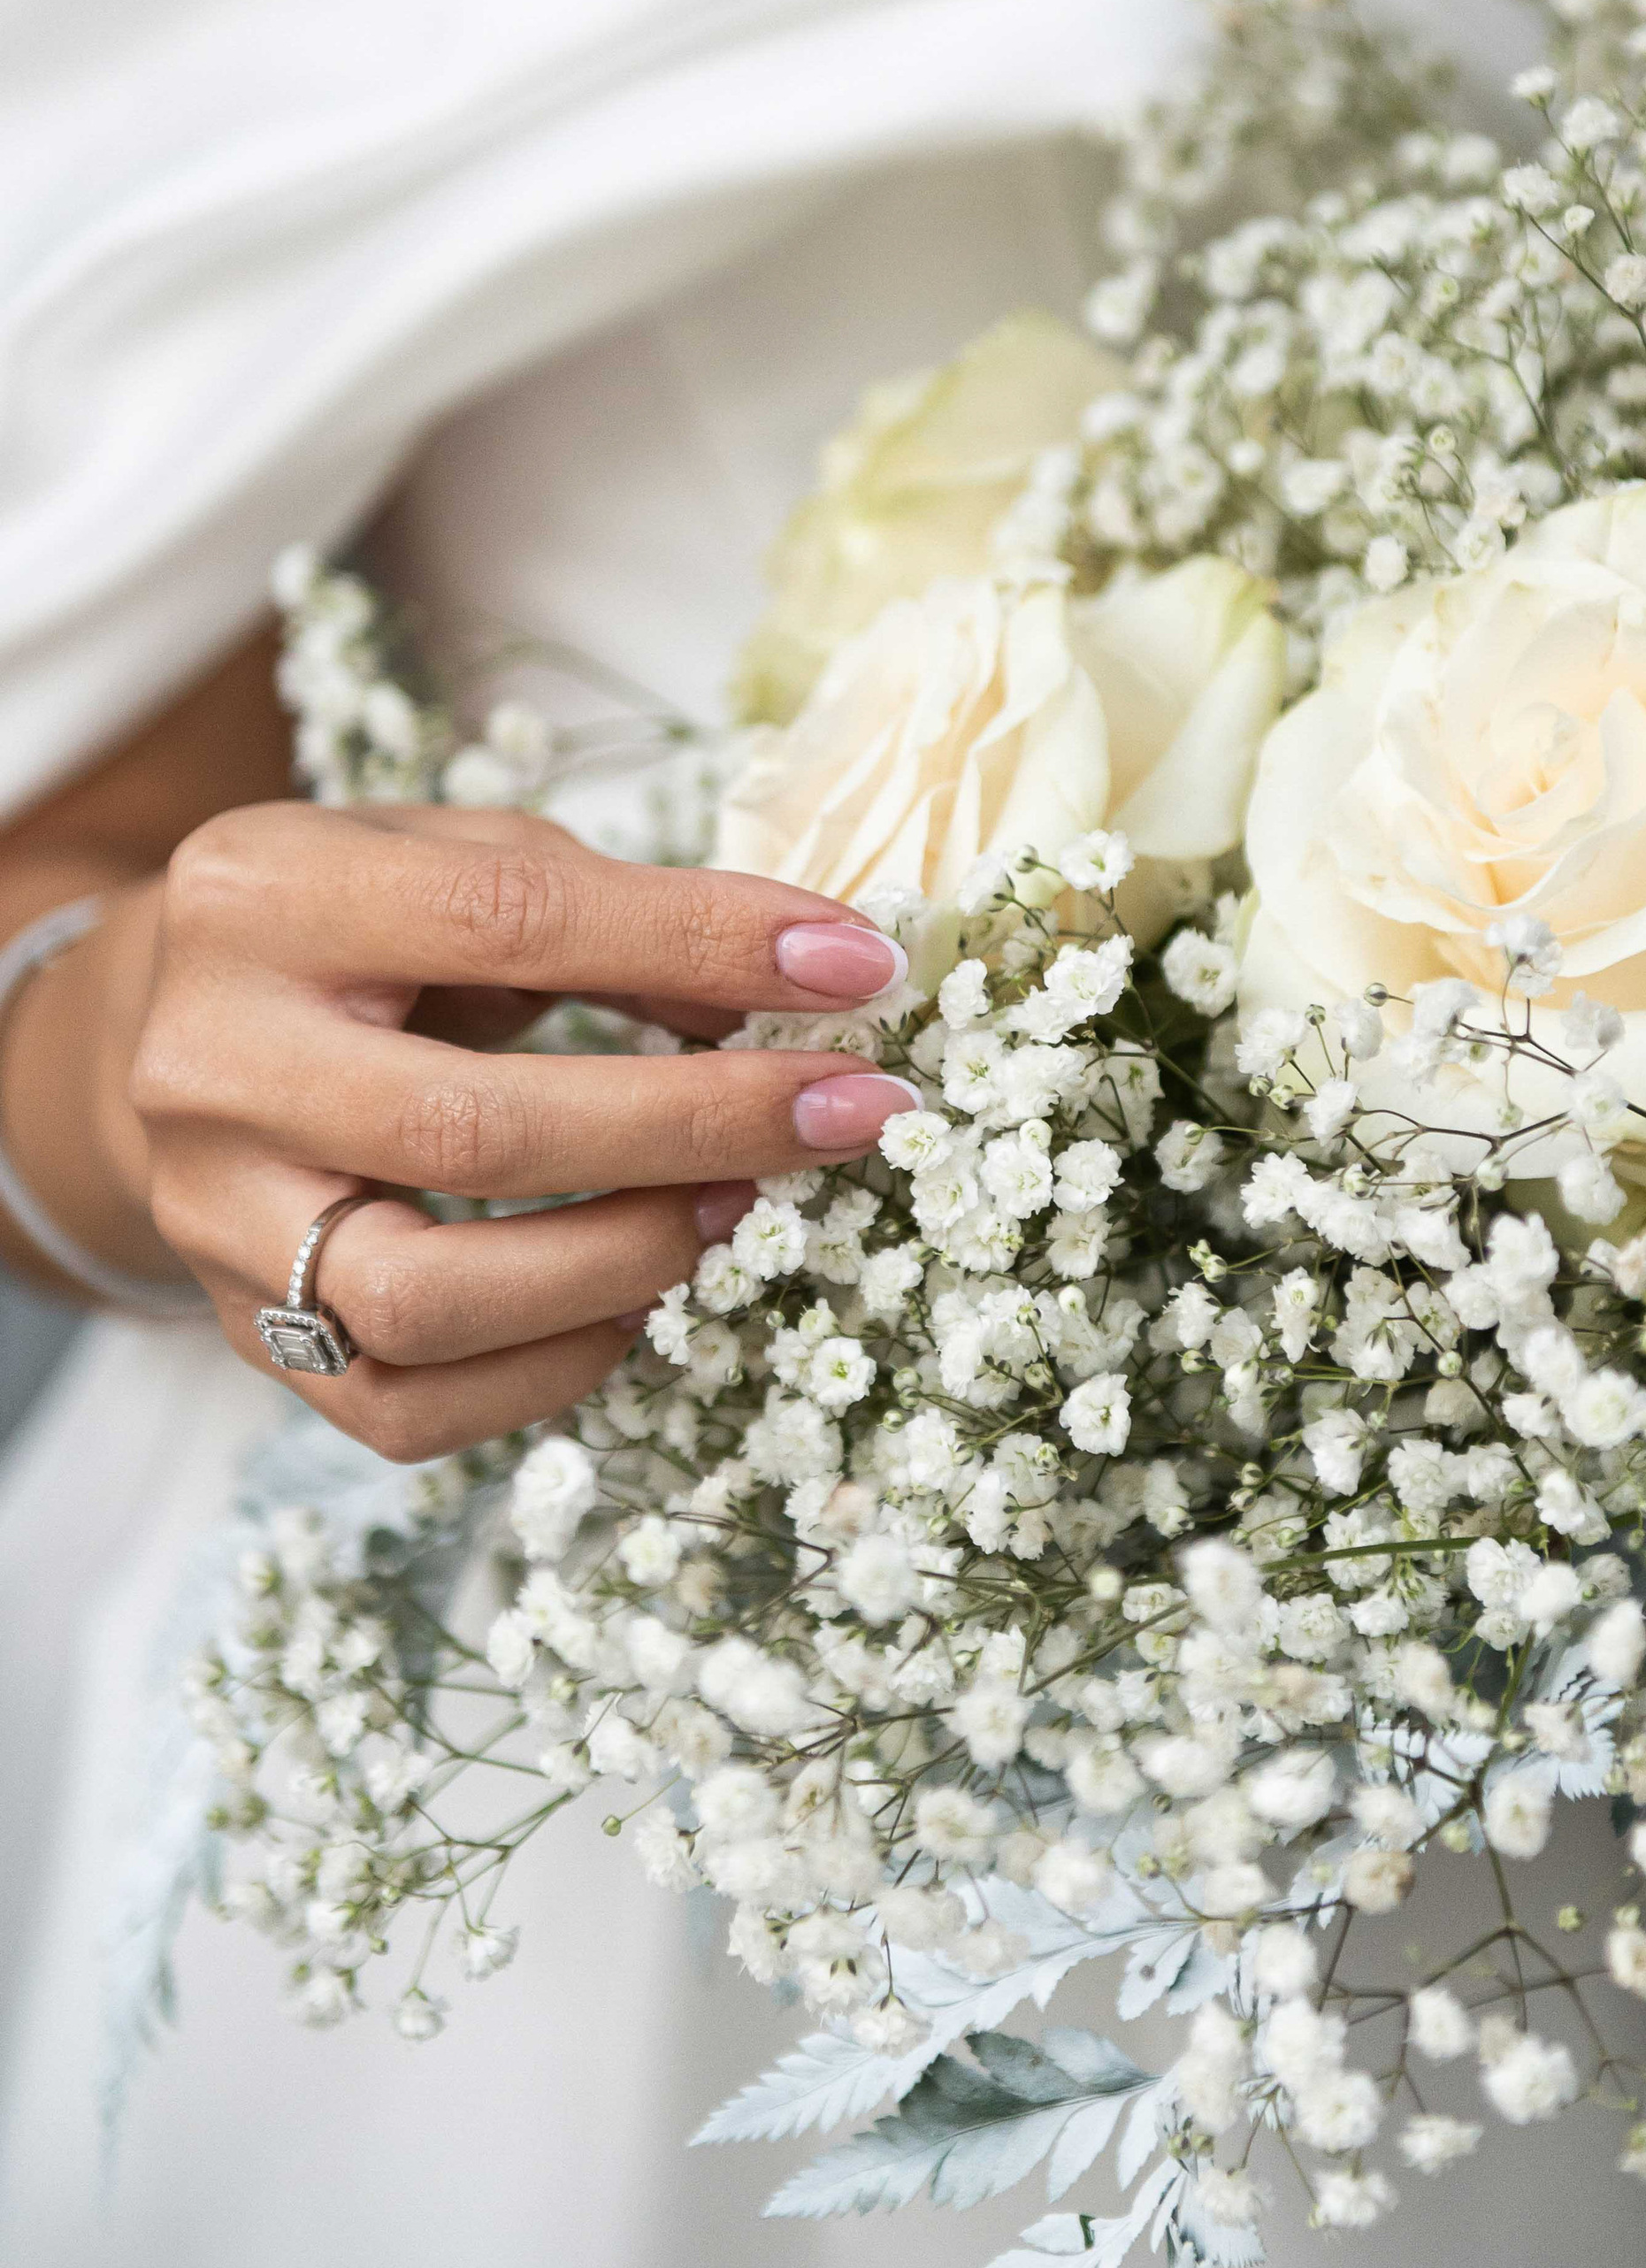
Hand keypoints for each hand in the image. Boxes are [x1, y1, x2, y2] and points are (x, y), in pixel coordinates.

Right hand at [84, 803, 913, 1461]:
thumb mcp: (465, 861)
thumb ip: (617, 908)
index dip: (701, 941)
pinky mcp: (244, 1331)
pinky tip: (642, 1305)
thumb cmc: (360, 929)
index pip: (511, 916)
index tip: (853, 966)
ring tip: (742, 1213)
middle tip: (844, 1114)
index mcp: (263, 896)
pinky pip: (403, 1406)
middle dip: (692, 1127)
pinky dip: (550, 1370)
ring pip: (421, 1300)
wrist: (170, 1030)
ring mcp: (214, 1217)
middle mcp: (211, 1064)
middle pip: (468, 1129)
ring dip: (620, 1264)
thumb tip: (809, 972)